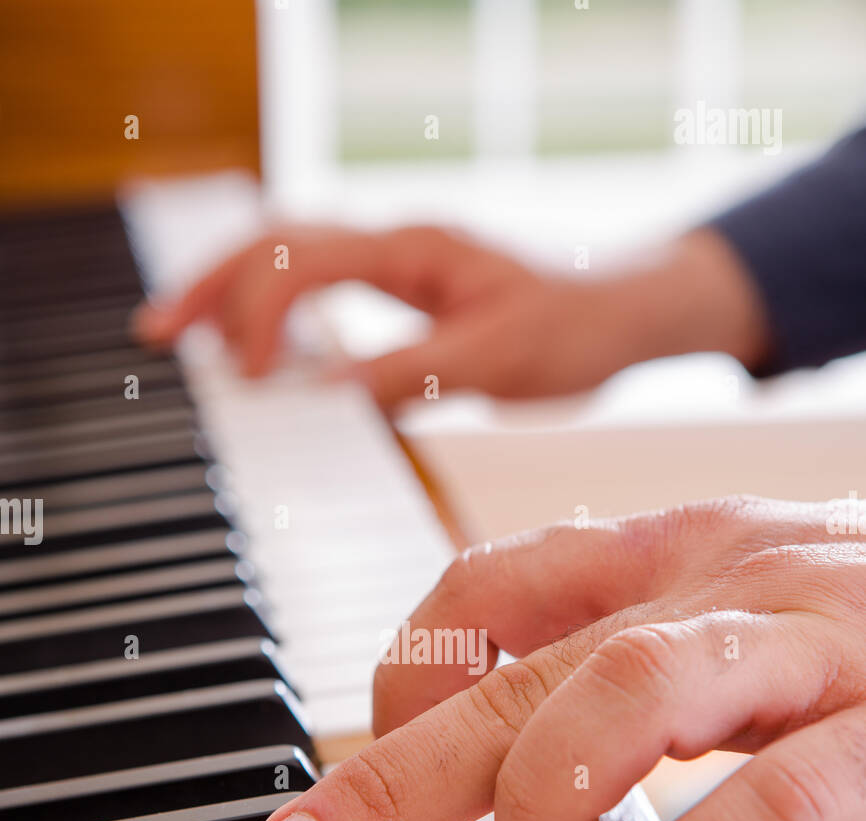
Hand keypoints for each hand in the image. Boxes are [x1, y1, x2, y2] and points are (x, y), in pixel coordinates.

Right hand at [132, 223, 770, 406]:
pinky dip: (273, 309)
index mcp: (414, 249)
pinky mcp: (402, 291)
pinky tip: (254, 345)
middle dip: (210, 282)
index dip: (261, 312)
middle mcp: (396, 244)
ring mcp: (397, 263)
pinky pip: (319, 286)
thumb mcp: (498, 358)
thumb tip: (322, 396)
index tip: (247, 376)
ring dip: (231, 288)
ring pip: (290, 255)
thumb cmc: (575, 327)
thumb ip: (411, 372)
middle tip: (155, 330)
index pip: (304, 260)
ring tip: (178, 331)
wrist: (624, 312)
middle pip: (275, 240)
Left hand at [243, 495, 865, 820]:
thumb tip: (504, 776)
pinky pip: (779, 799)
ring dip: (534, 799)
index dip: (401, 676)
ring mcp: (816, 638)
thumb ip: (631, 671)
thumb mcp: (739, 623)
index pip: (484, 586)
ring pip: (625, 692)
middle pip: (514, 662)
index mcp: (677, 551)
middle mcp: (727, 577)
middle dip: (389, 768)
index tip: (370, 761)